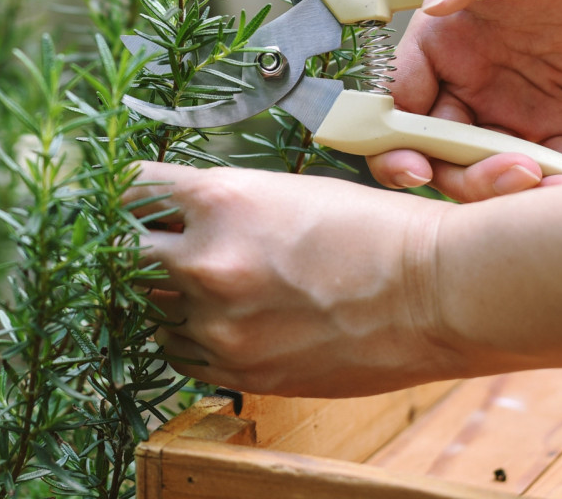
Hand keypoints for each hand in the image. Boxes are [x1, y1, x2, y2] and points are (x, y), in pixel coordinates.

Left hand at [126, 161, 456, 397]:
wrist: (437, 292)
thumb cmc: (374, 230)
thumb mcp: (285, 191)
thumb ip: (219, 206)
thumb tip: (174, 216)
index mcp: (220, 200)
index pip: (128, 191)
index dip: (123, 195)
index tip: (128, 201)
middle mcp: (207, 261)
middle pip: (125, 255)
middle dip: (141, 247)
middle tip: (161, 245)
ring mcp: (218, 324)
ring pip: (150, 308)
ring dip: (167, 295)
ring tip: (210, 284)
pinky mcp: (237, 370)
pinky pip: (178, 354)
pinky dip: (189, 337)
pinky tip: (222, 320)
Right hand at [368, 0, 561, 200]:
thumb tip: (435, 3)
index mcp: (446, 36)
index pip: (397, 95)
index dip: (390, 132)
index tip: (412, 155)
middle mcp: (470, 78)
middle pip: (429, 146)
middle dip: (445, 172)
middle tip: (490, 173)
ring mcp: (515, 109)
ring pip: (479, 169)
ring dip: (496, 187)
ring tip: (539, 177)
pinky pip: (545, 176)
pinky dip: (551, 193)